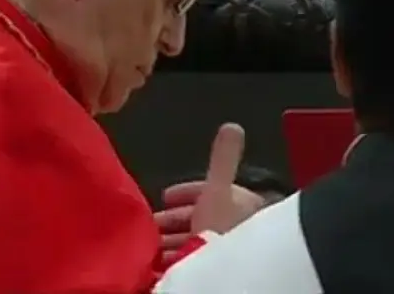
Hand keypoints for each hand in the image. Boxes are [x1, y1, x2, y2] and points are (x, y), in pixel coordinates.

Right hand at [154, 123, 263, 261]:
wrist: (218, 268)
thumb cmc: (218, 226)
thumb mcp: (217, 188)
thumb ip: (223, 158)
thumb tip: (233, 126)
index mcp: (242, 203)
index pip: (213, 191)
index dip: (187, 191)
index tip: (164, 196)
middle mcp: (237, 225)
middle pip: (201, 216)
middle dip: (174, 217)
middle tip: (152, 222)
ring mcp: (226, 246)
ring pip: (196, 236)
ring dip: (172, 238)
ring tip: (152, 243)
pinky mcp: (215, 264)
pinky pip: (193, 255)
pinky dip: (176, 253)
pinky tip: (161, 260)